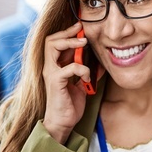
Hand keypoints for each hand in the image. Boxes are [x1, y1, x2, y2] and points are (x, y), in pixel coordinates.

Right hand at [42, 21, 90, 143]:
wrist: (63, 123)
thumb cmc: (70, 105)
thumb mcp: (82, 86)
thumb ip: (88, 73)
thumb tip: (101, 64)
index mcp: (56, 66)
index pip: (56, 43)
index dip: (67, 34)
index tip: (81, 28)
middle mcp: (50, 67)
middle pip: (51, 40)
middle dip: (67, 32)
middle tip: (81, 30)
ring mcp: (51, 74)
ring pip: (53, 47)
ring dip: (70, 43)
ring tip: (84, 44)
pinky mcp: (55, 82)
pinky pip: (69, 67)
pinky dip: (82, 69)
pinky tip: (88, 78)